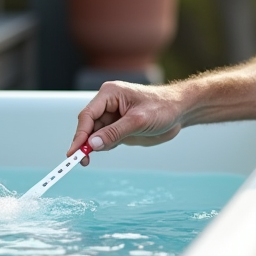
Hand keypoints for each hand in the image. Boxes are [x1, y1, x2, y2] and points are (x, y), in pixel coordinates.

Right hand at [68, 81, 182, 164]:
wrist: (181, 111)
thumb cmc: (163, 108)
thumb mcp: (139, 121)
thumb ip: (115, 133)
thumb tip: (92, 144)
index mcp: (110, 94)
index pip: (88, 115)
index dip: (79, 134)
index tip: (74, 152)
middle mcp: (108, 103)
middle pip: (88, 125)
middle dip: (84, 143)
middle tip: (82, 161)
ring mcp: (114, 115)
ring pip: (96, 134)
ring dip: (95, 146)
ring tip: (96, 155)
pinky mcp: (120, 126)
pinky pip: (106, 138)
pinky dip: (106, 145)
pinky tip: (113, 147)